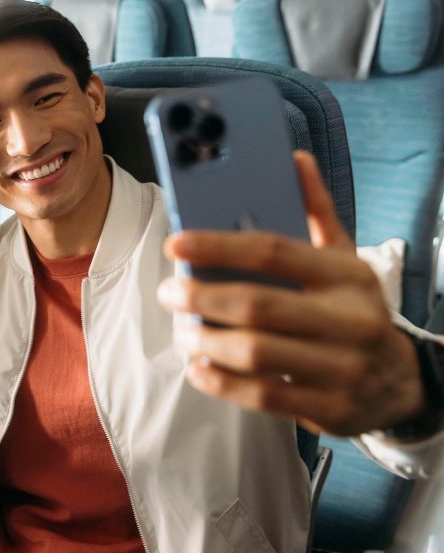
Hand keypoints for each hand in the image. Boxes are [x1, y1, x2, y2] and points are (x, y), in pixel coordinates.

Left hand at [157, 151, 425, 435]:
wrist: (400, 383)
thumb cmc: (354, 311)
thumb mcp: (344, 260)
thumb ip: (316, 212)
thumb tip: (295, 160)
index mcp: (346, 276)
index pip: (273, 252)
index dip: (218, 245)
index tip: (176, 243)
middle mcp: (348, 320)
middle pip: (258, 305)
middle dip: (202, 297)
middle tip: (169, 292)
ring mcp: (341, 367)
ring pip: (256, 353)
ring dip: (207, 342)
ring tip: (183, 332)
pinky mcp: (329, 408)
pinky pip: (262, 396)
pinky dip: (221, 382)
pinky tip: (198, 367)